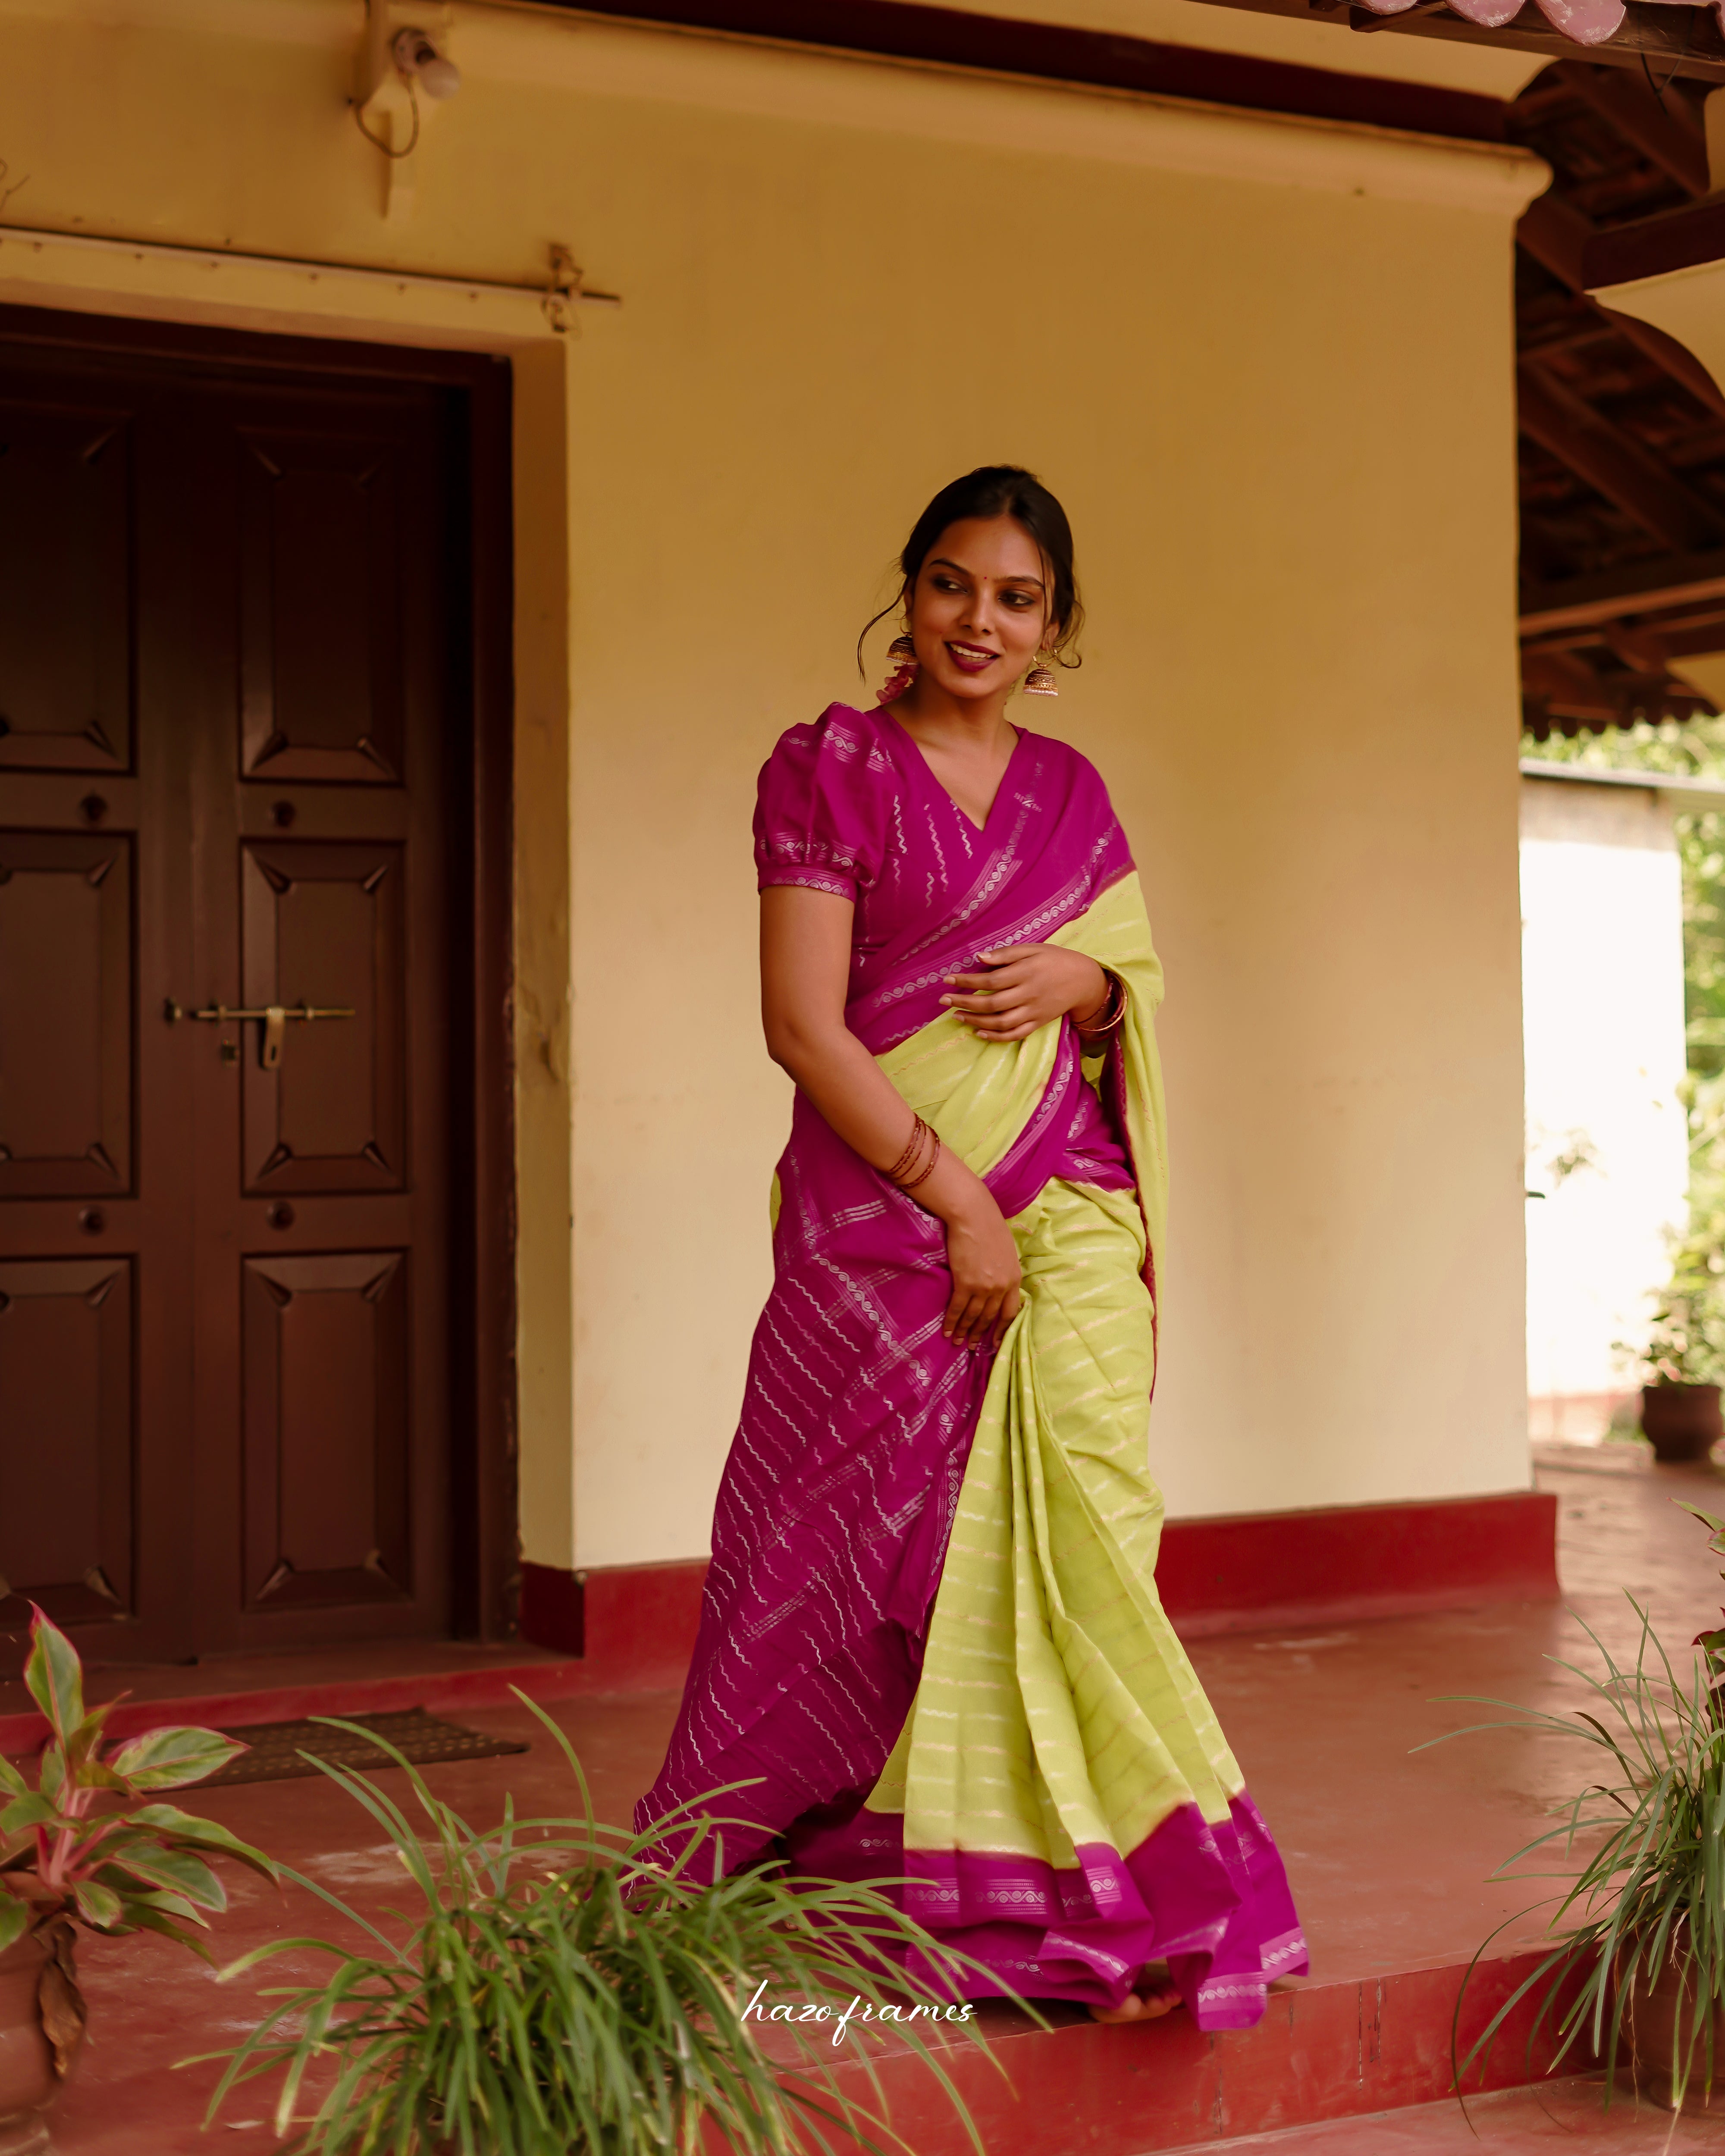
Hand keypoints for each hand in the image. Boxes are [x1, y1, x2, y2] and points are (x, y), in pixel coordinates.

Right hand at [939, 1190, 1022, 1350]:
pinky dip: (951, 1321)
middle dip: (980, 1334)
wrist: (973, 1215)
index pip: (1010, 1312)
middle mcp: (1001, 1286)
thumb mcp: (1006, 1251)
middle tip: (971, 1346)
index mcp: (1014, 1278)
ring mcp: (984, 1286)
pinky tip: (946, 1330)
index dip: (1002, 1330)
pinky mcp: (965, 1283)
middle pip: (990, 1318)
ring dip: (964, 1331)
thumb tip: (997, 1285)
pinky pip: (958, 1309)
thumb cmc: (988, 1227)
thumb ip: (1004, 1271)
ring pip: (974, 1316)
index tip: (995, 1343)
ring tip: (957, 1342)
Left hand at [940, 944, 1107, 1043]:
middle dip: (964, 1002)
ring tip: (957, 1016)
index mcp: (1026, 972)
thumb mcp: (1034, 948)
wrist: (1085, 980)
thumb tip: (979, 957)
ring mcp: (1034, 1011)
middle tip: (944, 1000)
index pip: (991, 979)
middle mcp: (1029, 993)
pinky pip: (1015, 1035)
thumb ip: (1007, 953)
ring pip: (1001, 1022)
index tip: (948, 980)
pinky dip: (996, 1037)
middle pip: (991, 1003)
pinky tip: (979, 1032)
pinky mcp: (1038, 1023)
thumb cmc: (1056, 959)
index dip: (967, 981)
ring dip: (975, 1020)